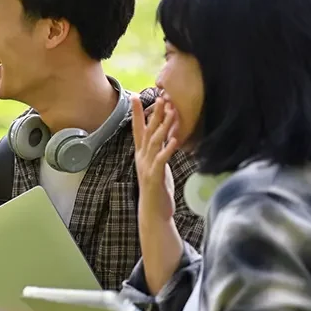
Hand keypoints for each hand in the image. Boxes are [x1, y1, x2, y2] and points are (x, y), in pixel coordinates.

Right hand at [132, 95, 179, 223]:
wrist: (153, 213)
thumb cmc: (157, 191)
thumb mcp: (158, 167)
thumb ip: (159, 153)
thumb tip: (166, 140)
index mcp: (142, 155)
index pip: (138, 130)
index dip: (137, 114)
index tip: (135, 97)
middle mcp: (142, 158)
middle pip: (147, 132)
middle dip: (153, 114)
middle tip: (159, 97)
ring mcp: (147, 167)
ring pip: (154, 142)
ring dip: (162, 126)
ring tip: (170, 112)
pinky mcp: (154, 177)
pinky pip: (161, 159)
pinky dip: (167, 149)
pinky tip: (174, 139)